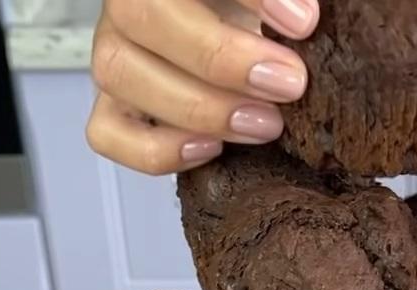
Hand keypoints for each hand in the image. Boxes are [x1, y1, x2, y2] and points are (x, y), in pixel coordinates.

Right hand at [87, 0, 319, 173]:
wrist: (243, 41)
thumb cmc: (262, 15)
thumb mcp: (277, 5)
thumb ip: (289, 5)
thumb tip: (308, 18)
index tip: (304, 22)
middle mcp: (131, 3)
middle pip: (142, 16)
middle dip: (221, 58)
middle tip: (290, 84)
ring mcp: (115, 52)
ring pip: (119, 73)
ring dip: (198, 107)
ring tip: (267, 123)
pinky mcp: (113, 104)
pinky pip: (108, 132)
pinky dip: (157, 149)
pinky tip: (213, 148)